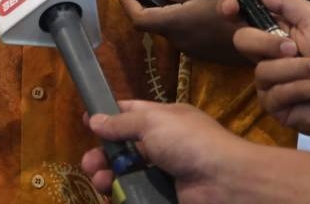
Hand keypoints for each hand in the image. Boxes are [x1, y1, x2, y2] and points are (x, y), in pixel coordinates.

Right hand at [82, 101, 253, 202]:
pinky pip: (138, 194)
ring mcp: (164, 173)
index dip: (109, 116)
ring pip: (128, 174)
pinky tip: (113, 197)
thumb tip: (94, 120)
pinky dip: (123, 196)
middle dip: (103, 154)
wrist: (224, 182)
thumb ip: (122, 123)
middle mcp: (163, 144)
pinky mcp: (164, 197)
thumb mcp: (153, 122)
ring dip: (109, 176)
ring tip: (100, 181)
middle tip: (89, 164)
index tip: (86, 121)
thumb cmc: (188, 141)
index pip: (132, 113)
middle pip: (124, 148)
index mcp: (164, 119)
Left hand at [113, 0, 245, 64]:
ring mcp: (191, 49)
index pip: (140, 18)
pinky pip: (182, 34)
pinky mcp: (201, 53)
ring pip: (168, 29)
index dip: (127, 3)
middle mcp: (179, 39)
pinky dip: (179, 20)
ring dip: (164, 13)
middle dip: (146, 4)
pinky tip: (191, 8)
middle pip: (153, 23)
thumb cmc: (239, 8)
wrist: (266, 40)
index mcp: (177, 22)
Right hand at [227, 0, 309, 143]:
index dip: (232, 11)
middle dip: (269, 43)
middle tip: (293, 47)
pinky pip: (275, 94)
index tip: (232, 6)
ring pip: (263, 71)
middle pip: (243, 41)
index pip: (243, 19)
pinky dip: (300, 89)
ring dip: (297, 70)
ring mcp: (268, 83)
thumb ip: (285, 2)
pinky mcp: (274, 107)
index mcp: (274, 32)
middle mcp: (266, 56)